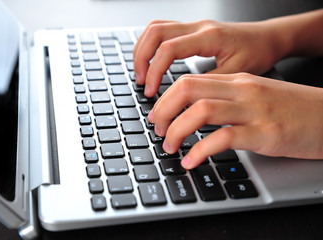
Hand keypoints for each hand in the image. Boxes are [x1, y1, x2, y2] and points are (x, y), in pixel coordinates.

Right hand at [134, 20, 284, 96]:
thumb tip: (185, 104)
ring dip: (143, 50)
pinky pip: (163, 30)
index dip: (155, 71)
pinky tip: (152, 62)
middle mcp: (199, 27)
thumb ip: (209, 86)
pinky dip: (151, 46)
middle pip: (155, 32)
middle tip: (141, 82)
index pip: (169, 49)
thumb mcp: (236, 75)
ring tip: (142, 73)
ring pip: (156, 28)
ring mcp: (194, 25)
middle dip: (142, 58)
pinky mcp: (193, 30)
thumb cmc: (258, 54)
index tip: (151, 92)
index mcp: (209, 37)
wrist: (268, 39)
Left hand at [148, 73, 322, 168]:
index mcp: (238, 81)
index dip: (166, 98)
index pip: (189, 81)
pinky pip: (223, 138)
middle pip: (188, 90)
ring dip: (177, 130)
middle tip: (158, 129)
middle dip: (164, 110)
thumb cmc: (292, 109)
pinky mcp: (265, 134)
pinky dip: (200, 150)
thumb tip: (193, 112)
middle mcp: (242, 91)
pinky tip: (191, 161)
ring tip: (169, 146)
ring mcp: (254, 111)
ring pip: (201, 111)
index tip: (157, 115)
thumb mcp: (255, 96)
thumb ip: (226, 99)